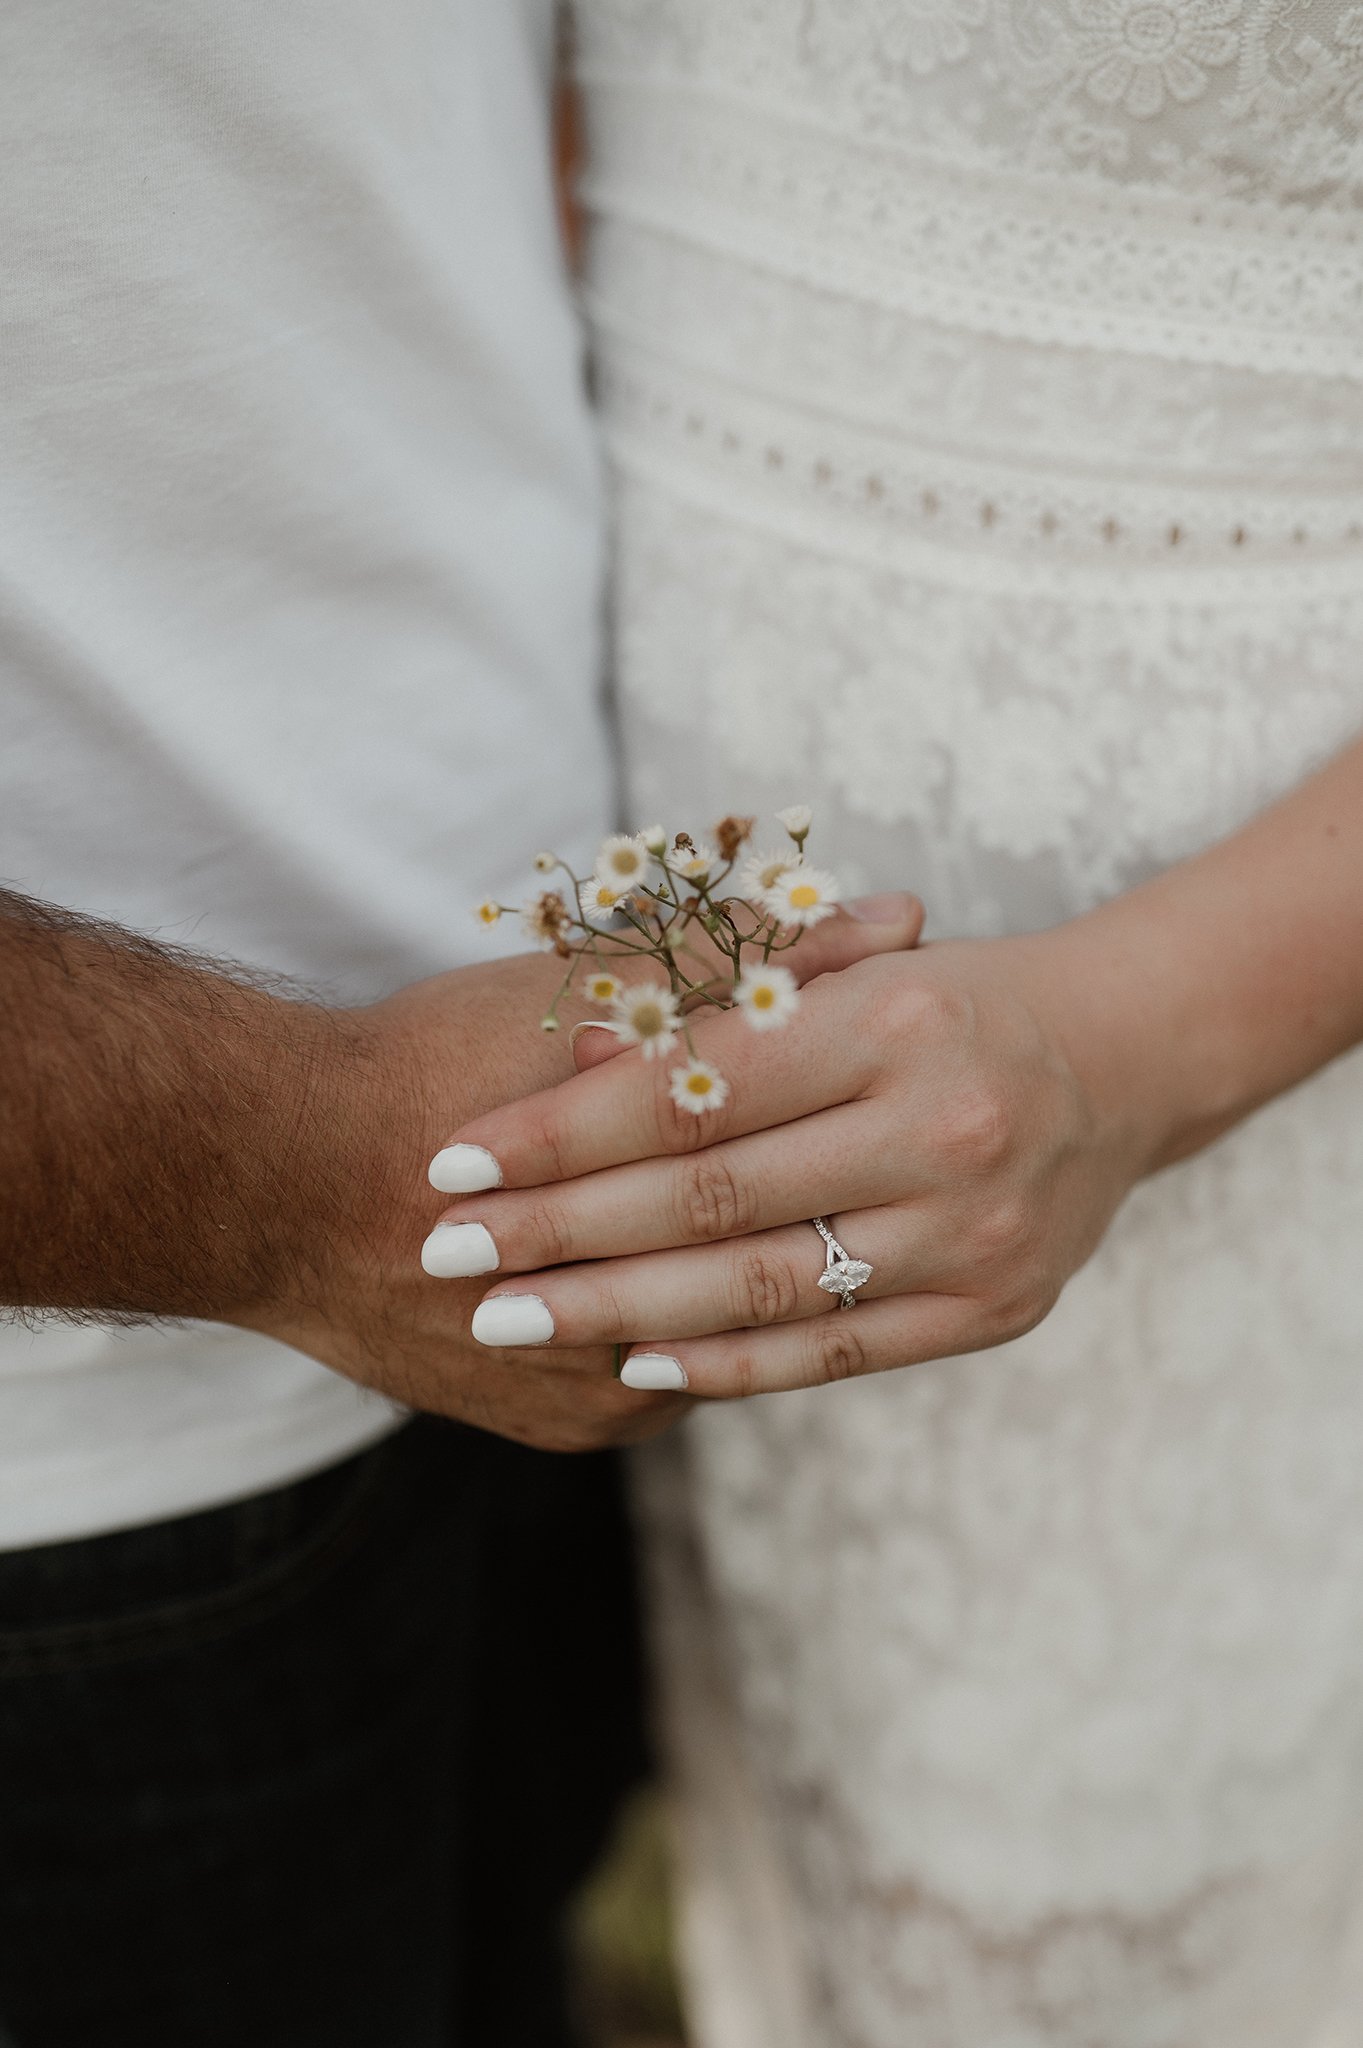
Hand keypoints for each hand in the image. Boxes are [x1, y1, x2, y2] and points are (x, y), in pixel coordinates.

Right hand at [244, 895, 924, 1445]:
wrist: (273, 1185)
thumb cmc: (427, 1065)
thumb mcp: (584, 986)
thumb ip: (746, 953)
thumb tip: (898, 915)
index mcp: (656, 1161)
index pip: (820, 1133)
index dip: (893, 1099)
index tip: (933, 1072)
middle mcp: (648, 1295)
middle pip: (800, 1249)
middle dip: (871, 1189)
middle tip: (922, 1143)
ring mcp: (613, 1376)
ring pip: (749, 1331)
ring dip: (809, 1270)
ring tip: (859, 1205)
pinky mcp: (580, 1425)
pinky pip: (686, 1381)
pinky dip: (720, 1330)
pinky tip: (757, 1279)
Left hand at [425, 925, 1171, 1397]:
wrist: (1124, 1060)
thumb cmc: (952, 1000)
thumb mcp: (851, 970)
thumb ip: (723, 1003)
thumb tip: (569, 1064)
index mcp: (896, 1017)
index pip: (688, 1088)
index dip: (558, 1132)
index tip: (452, 1161)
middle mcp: (944, 1126)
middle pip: (706, 1195)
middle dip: (557, 1231)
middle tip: (447, 1257)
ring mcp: (975, 1231)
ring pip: (757, 1286)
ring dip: (615, 1311)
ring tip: (508, 1320)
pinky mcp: (993, 1310)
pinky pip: (833, 1351)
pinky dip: (728, 1363)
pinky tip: (637, 1363)